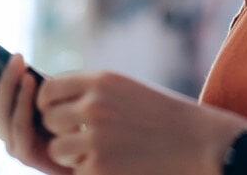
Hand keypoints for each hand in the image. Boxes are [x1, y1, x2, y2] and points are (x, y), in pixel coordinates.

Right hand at [0, 28, 69, 173]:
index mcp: (1, 103)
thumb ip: (28, 75)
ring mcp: (9, 140)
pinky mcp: (25, 154)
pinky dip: (23, 102)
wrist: (91, 151)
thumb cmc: (70, 114)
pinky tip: (31, 81)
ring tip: (17, 57)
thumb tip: (11, 51)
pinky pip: (19, 126)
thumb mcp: (49, 87)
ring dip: (6, 81)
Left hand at [36, 71, 243, 173]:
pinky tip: (114, 165)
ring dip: (71, 155)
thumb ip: (89, 92)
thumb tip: (46, 101)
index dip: (49, 105)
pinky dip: (89, 172)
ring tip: (99, 152)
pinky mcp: (99, 167)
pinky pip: (75, 171)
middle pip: (49, 120)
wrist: (199, 142)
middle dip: (61, 132)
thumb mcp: (125, 90)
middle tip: (84, 137)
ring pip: (56, 149)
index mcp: (101, 80)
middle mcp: (94, 105)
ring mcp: (95, 137)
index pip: (49, 90)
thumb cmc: (162, 116)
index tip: (60, 114)